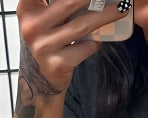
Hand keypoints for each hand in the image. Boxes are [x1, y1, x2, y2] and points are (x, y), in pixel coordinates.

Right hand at [16, 0, 130, 91]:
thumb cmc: (46, 42)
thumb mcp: (42, 20)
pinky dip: (95, 42)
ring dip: (105, 16)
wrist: (40, 79)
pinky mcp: (58, 64)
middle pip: (70, 2)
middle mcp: (32, 27)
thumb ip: (57, 5)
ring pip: (82, 25)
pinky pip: (85, 47)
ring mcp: (44, 47)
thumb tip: (93, 0)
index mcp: (27, 9)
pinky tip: (97, 41)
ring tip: (120, 9)